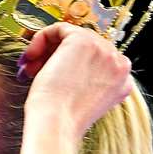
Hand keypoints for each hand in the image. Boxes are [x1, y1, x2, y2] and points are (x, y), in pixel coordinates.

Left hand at [16, 22, 133, 144]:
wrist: (56, 124)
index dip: (69, 66)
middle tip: (34, 70)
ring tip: (30, 68)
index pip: (96, 61)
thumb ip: (86, 80)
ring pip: (71, 36)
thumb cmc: (63, 120)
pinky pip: (59, 29)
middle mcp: (118, 65)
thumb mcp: (83, 99)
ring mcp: (104, 51)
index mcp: (122, 82)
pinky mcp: (84, 40)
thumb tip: (68, 64)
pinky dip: (40, 40)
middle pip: (85, 47)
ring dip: (46, 50)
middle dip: (55, 56)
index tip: (50, 73)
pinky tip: (30, 57)